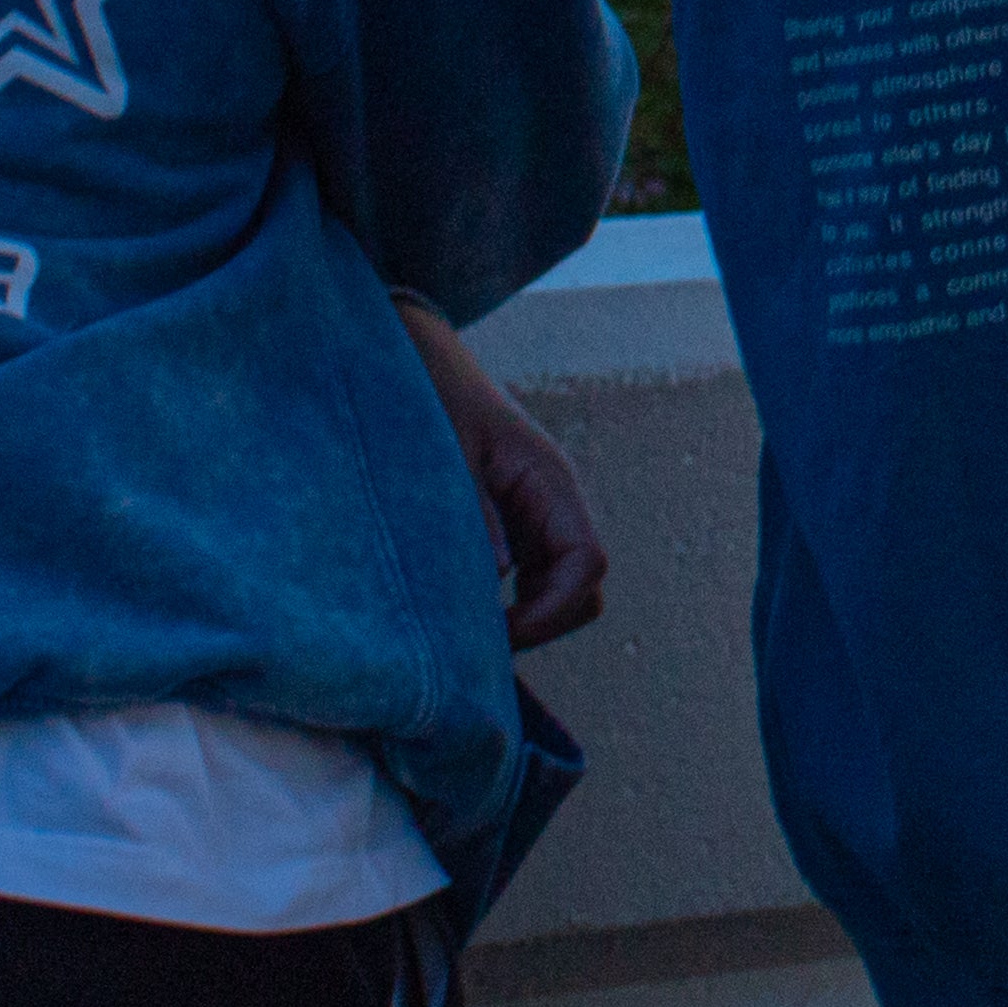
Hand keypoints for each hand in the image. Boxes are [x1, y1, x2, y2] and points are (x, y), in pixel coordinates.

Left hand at [394, 295, 608, 649]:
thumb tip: (494, 579)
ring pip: (563, 590)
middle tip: (476, 643)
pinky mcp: (516, 527)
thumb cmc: (432, 399)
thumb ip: (473, 514)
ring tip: (466, 631)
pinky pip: (534, 581)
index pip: (587, 562)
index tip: (498, 634)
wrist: (420, 363)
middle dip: (543, 624)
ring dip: (528, 618)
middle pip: (585, 588)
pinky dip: (512, 607)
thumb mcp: (446, 454)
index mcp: (549, 481)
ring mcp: (539, 518)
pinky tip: (466, 610)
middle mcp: (555, 504)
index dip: (552, 609)